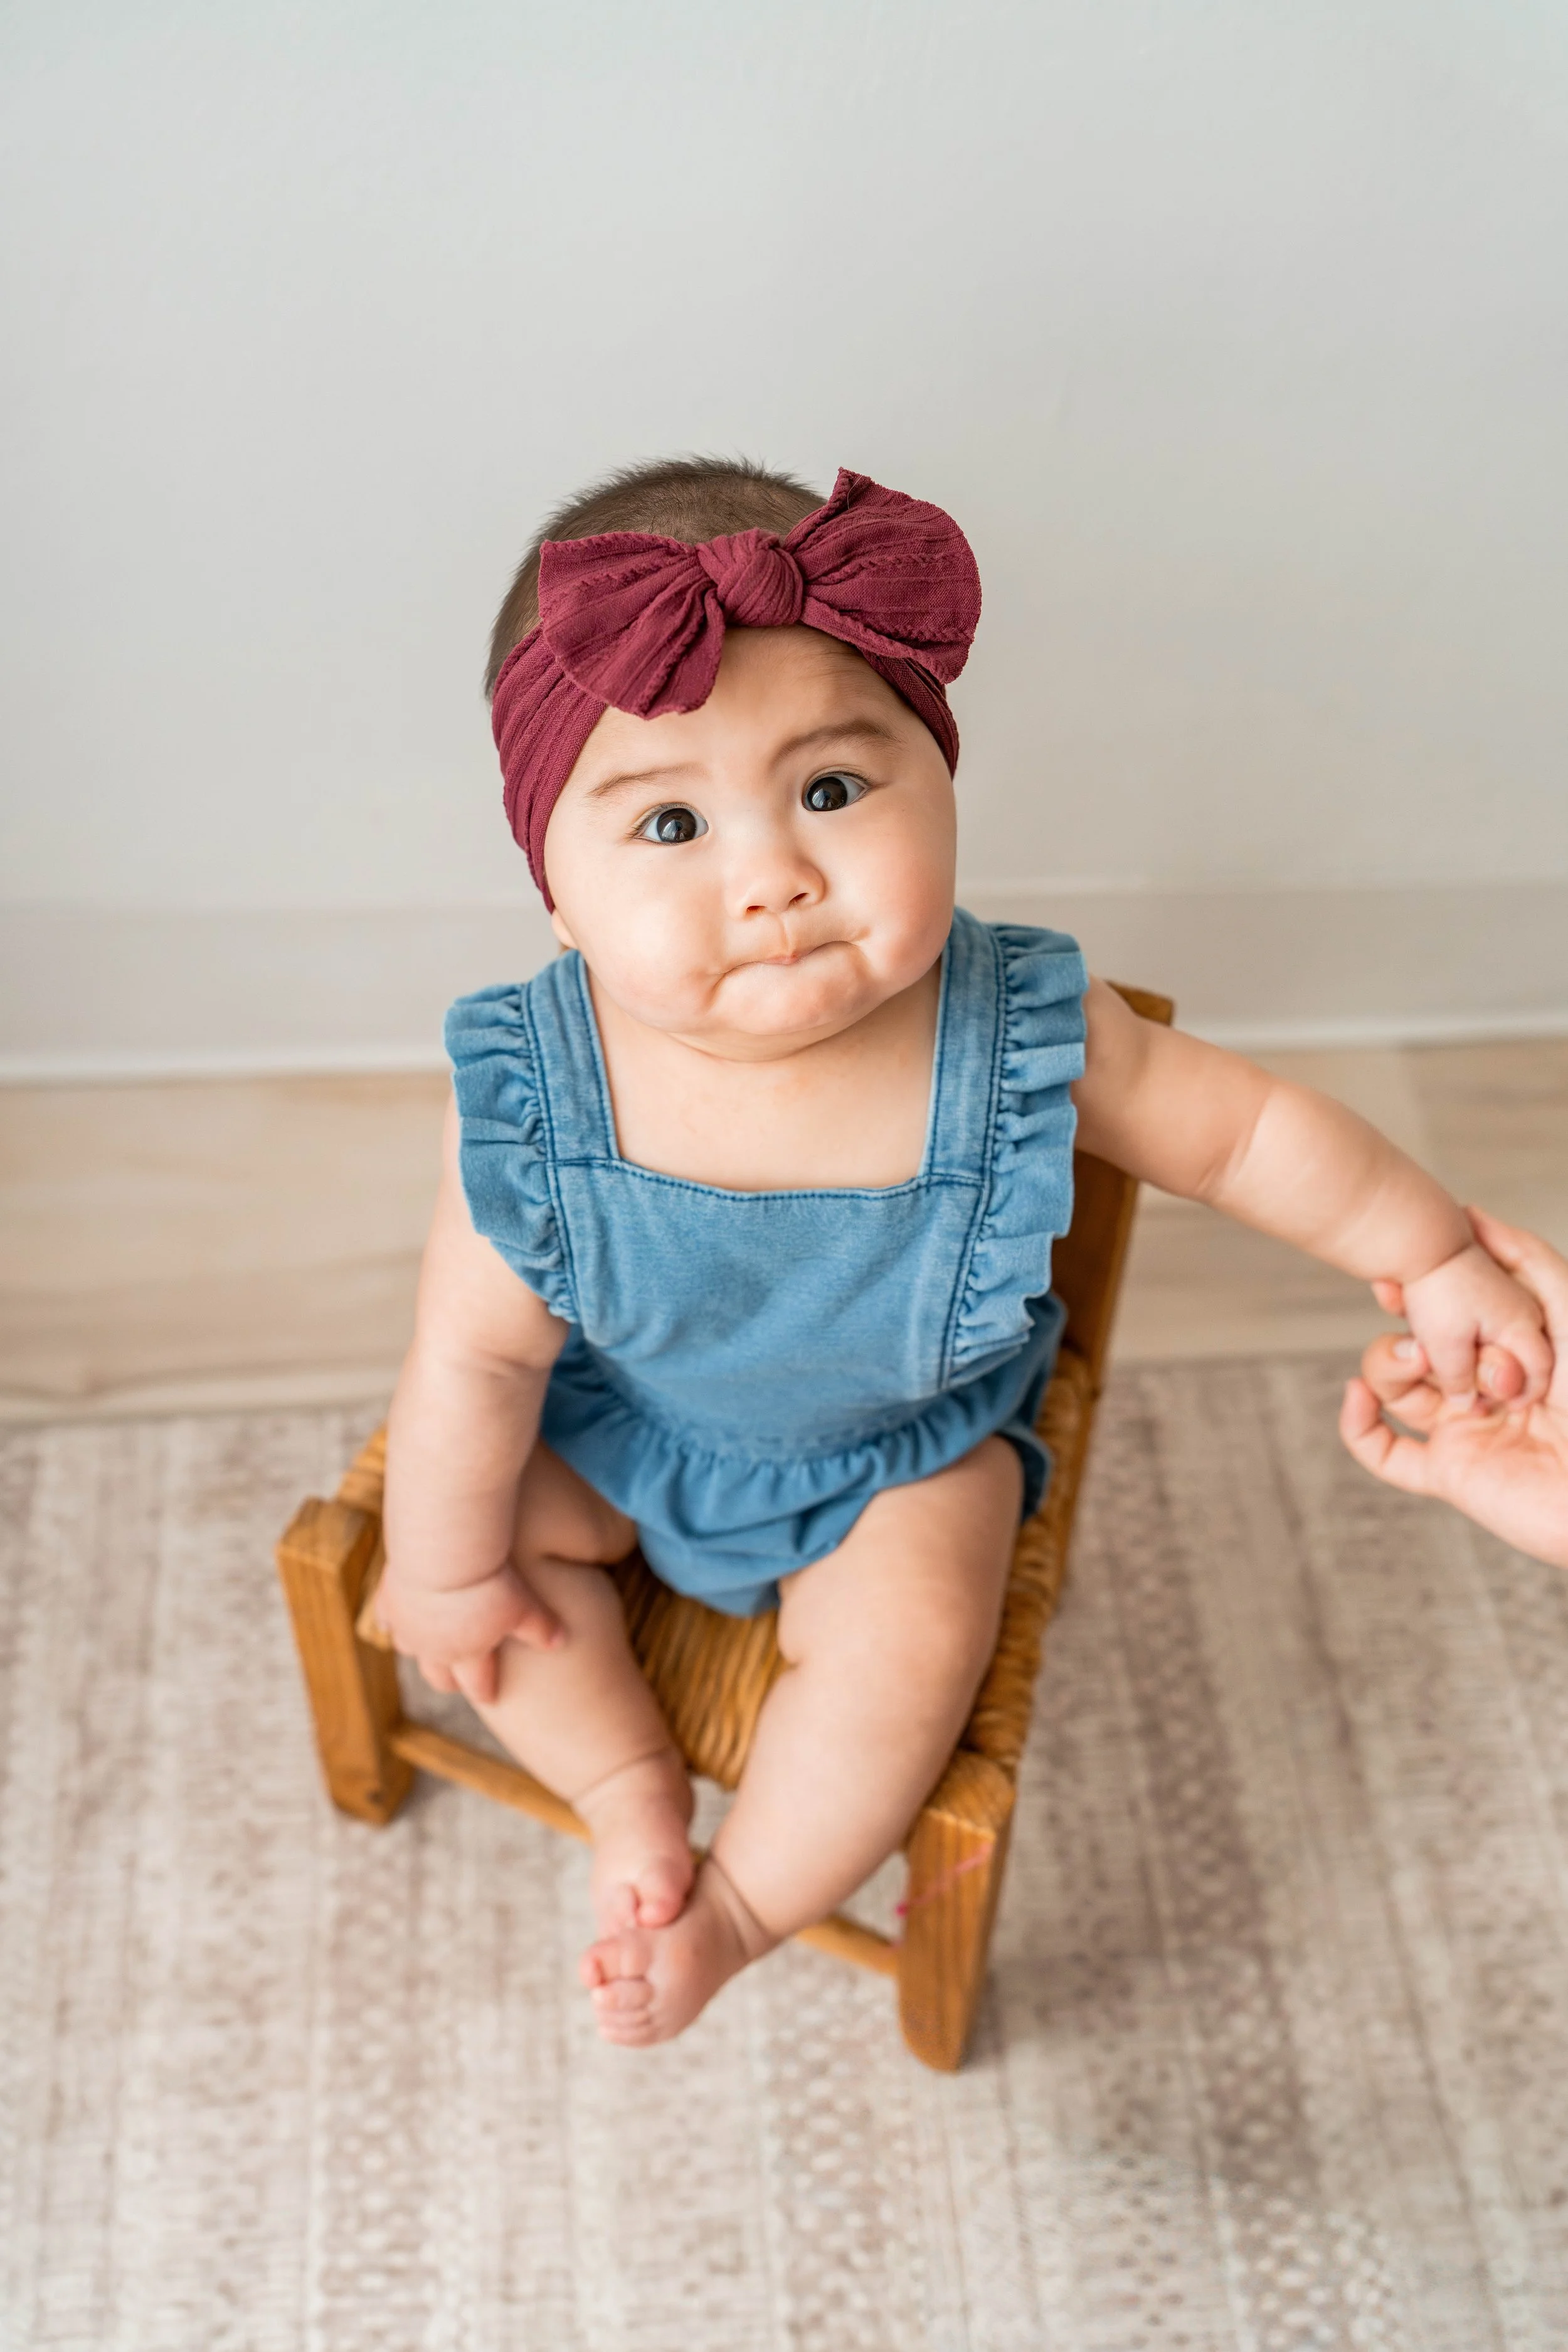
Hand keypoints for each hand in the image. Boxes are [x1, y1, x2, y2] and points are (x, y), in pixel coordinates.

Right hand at [374, 1555, 562, 1704]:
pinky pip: (386, 1616)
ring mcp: (407, 1626)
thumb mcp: (524, 1604)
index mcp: (468, 1655)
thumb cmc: (490, 1581)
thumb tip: (561, 1641)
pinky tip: (393, 1616)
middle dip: (448, 1680)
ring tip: (426, 1647)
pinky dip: (391, 1619)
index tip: (491, 1697)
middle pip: (438, 1675)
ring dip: (418, 1650)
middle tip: (455, 1683)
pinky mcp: (389, 1598)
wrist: (444, 1552)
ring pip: (408, 1649)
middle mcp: (433, 1648)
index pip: (477, 1684)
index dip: (485, 1690)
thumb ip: (541, 1627)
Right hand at [1341, 1210, 1567, 1569]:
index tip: (1396, 1274)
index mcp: (1506, 1351)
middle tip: (1398, 1302)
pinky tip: (1357, 1395)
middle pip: (1412, 1347)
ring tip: (1418, 1357)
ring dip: (1389, 1362)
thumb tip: (1474, 1213)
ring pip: (1393, 1391)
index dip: (1414, 1291)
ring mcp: (1462, 1431)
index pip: (1443, 1314)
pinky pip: (1384, 1453)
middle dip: (1400, 1321)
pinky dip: (1357, 1424)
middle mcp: (1480, 1389)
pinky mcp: (1449, 1473)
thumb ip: (1529, 1261)